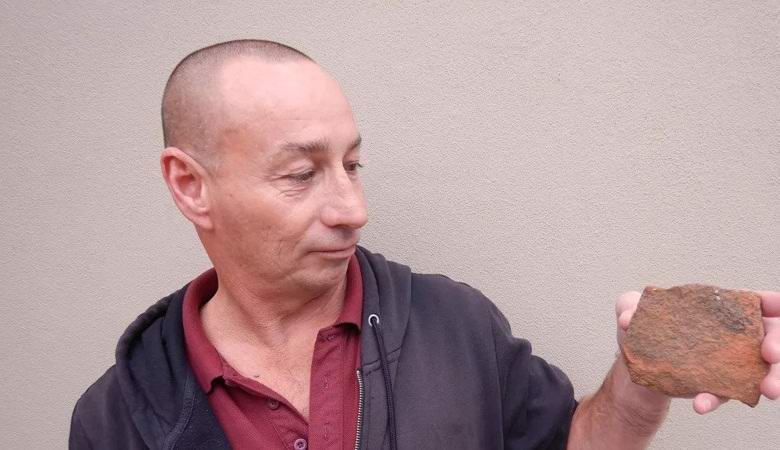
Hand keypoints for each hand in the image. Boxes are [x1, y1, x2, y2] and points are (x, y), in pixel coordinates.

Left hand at [615, 290, 779, 413]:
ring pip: (762, 371)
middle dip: (776, 344)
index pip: (752, 302)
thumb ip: (630, 306)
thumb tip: (628, 318)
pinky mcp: (717, 386)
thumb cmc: (642, 331)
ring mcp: (728, 363)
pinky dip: (715, 399)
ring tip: (768, 390)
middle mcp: (731, 335)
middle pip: (769, 337)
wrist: (633, 367)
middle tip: (771, 353)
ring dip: (770, 380)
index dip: (770, 303)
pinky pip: (724, 394)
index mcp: (717, 309)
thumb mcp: (631, 311)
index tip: (776, 304)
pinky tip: (701, 403)